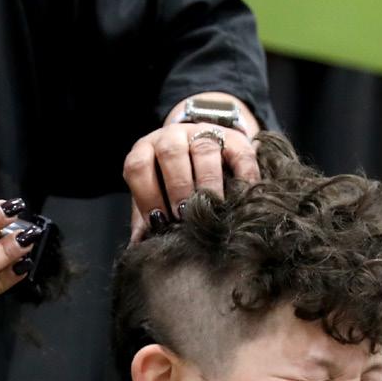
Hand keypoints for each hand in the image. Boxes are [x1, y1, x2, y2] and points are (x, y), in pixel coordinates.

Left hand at [124, 96, 259, 240]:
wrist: (203, 153)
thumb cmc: (170, 185)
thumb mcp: (155, 198)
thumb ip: (145, 220)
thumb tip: (138, 248)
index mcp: (145, 150)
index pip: (138, 167)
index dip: (147, 195)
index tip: (159, 221)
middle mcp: (171, 136)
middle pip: (170, 153)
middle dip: (178, 186)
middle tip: (186, 215)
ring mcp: (203, 132)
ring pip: (204, 149)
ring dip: (208, 182)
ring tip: (213, 208)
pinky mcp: (234, 138)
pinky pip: (240, 154)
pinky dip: (243, 177)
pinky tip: (242, 198)